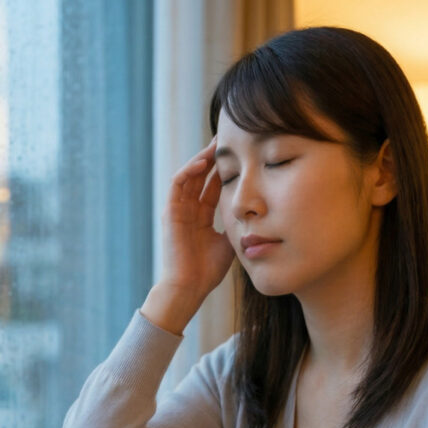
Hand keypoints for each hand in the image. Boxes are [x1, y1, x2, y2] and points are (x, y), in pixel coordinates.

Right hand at [142, 138, 234, 333]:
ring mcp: (178, 210)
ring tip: (217, 143)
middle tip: (229, 139)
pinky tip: (203, 162)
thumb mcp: (229, 242)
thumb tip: (258, 214)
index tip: (241, 155)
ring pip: (189, 175)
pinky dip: (188, 170)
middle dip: (214, 158)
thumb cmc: (208, 271)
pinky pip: (177, 184)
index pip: (213, 186)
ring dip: (202, 158)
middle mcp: (188, 210)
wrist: (189, 287)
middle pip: (201, 176)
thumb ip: (237, 226)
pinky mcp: (170, 211)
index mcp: (201, 217)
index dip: (226, 170)